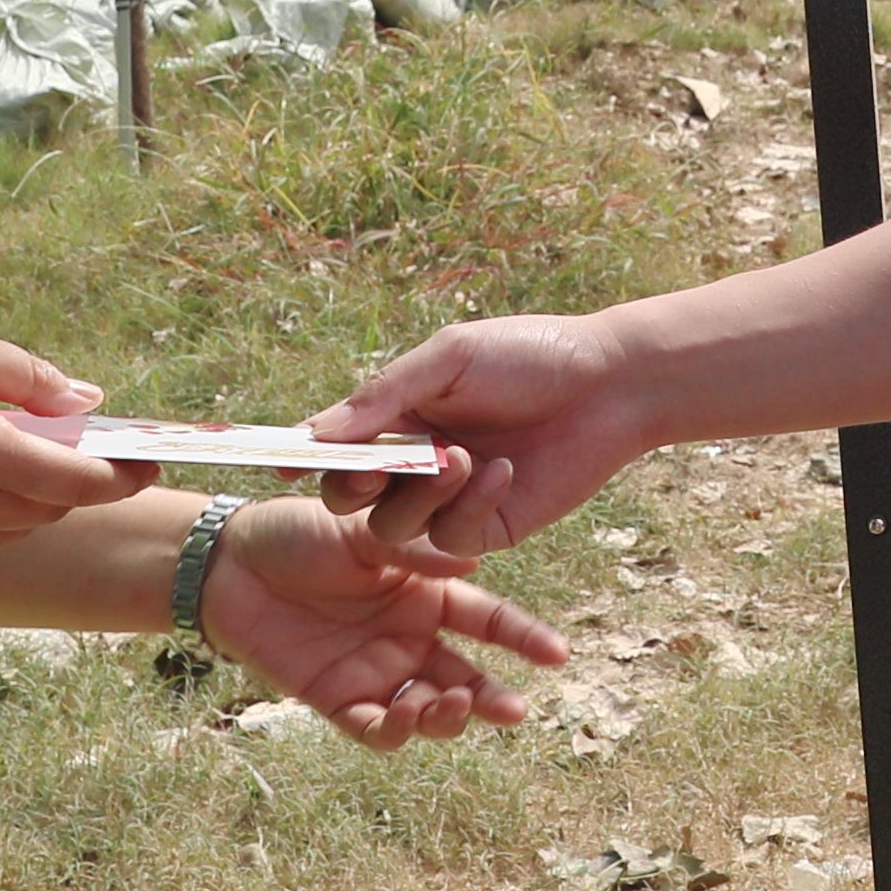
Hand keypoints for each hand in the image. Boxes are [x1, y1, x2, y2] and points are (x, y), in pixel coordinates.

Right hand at [0, 323, 144, 581]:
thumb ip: (29, 377)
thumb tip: (91, 404)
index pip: (72, 481)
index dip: (119, 475)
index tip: (147, 461)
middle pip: (49, 508)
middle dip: (75, 479)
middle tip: (83, 445)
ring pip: (15, 530)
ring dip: (31, 497)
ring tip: (16, 452)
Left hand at [195, 497, 566, 750]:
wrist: (230, 561)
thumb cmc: (298, 532)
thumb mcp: (362, 531)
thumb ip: (412, 550)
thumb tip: (470, 556)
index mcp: (425, 593)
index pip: (487, 621)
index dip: (523, 638)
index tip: (559, 655)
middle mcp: (408, 638)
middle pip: (465, 678)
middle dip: (492, 699)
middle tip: (513, 710)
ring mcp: (374, 672)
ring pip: (426, 711)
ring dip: (444, 717)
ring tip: (448, 703)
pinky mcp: (334, 698)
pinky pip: (373, 727)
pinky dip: (394, 730)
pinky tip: (404, 716)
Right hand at [308, 314, 653, 559]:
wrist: (610, 383)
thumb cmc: (528, 354)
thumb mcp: (448, 360)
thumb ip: (382, 398)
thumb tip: (315, 434)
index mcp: (400, 414)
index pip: (337, 446)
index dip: (307, 457)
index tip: (280, 465)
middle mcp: (417, 460)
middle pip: (353, 497)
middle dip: (355, 488)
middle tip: (374, 472)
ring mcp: (451, 499)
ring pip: (395, 526)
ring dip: (421, 494)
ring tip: (460, 457)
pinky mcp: (489, 527)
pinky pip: (452, 536)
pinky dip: (469, 505)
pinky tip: (502, 471)